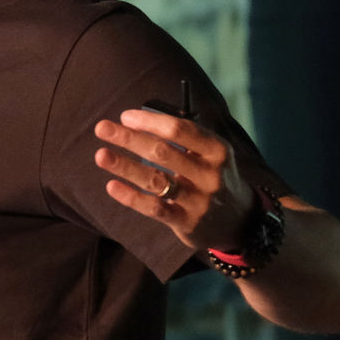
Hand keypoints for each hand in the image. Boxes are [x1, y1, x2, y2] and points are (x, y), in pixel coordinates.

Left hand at [93, 107, 253, 254]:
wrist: (239, 222)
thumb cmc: (213, 176)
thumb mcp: (211, 153)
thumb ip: (184, 137)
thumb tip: (138, 120)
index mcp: (217, 150)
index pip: (180, 130)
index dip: (150, 121)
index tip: (125, 117)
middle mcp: (210, 175)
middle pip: (163, 152)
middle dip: (129, 138)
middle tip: (102, 128)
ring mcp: (199, 201)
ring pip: (156, 180)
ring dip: (125, 166)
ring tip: (101, 155)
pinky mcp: (187, 223)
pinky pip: (154, 208)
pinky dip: (132, 197)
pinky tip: (112, 186)